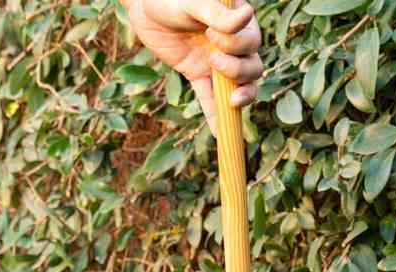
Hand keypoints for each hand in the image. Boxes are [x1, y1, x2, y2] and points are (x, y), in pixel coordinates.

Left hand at [126, 0, 262, 134]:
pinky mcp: (198, 74)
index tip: (211, 33)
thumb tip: (246, 15)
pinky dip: (216, 116)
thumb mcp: (193, 2)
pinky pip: (210, 98)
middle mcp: (232, 43)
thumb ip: (218, 14)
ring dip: (239, 95)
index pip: (252, 41)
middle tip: (213, 59)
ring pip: (240, 85)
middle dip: (238, 70)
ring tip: (230, 100)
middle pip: (253, 67)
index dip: (236, 44)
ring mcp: (216, 61)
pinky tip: (221, 134)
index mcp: (237, 21)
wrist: (142, 6)